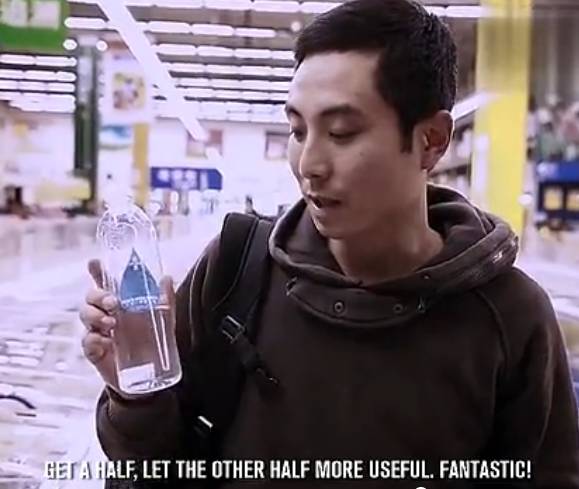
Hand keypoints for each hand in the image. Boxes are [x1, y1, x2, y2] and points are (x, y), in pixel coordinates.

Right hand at [79, 259, 174, 400]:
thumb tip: (166, 278)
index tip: (94, 263)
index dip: (97, 272)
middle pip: (91, 297)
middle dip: (98, 296)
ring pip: (85, 316)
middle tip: (113, 303)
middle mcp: (105, 314)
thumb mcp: (163, 319)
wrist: (148, 377)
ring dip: (95, 316)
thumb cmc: (152, 341)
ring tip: (111, 324)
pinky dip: (92, 340)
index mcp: (120, 303)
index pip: (105, 283)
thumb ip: (165, 299)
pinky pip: (86, 342)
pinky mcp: (95, 352)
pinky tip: (103, 341)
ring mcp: (98, 332)